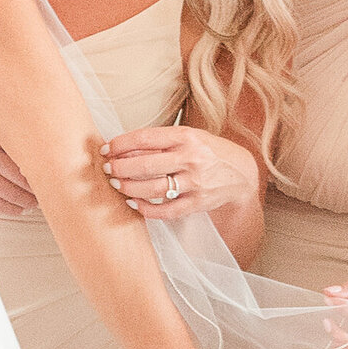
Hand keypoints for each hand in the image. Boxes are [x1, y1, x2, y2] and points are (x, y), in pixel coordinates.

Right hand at [0, 122, 36, 214]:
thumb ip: (10, 149)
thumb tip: (40, 166)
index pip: (20, 163)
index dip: (37, 175)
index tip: (48, 180)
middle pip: (16, 181)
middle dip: (34, 191)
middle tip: (45, 195)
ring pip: (7, 196)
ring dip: (25, 203)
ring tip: (34, 203)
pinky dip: (11, 210)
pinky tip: (19, 209)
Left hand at [102, 125, 256, 223]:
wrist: (241, 173)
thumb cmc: (208, 152)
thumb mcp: (190, 137)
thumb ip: (160, 142)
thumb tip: (122, 148)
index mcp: (186, 137)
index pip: (145, 138)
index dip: (120, 144)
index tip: (106, 149)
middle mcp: (191, 159)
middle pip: (145, 165)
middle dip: (119, 167)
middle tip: (107, 168)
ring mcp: (195, 183)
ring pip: (152, 188)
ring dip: (128, 187)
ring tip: (116, 184)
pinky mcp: (197, 203)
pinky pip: (165, 210)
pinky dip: (145, 208)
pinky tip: (133, 203)